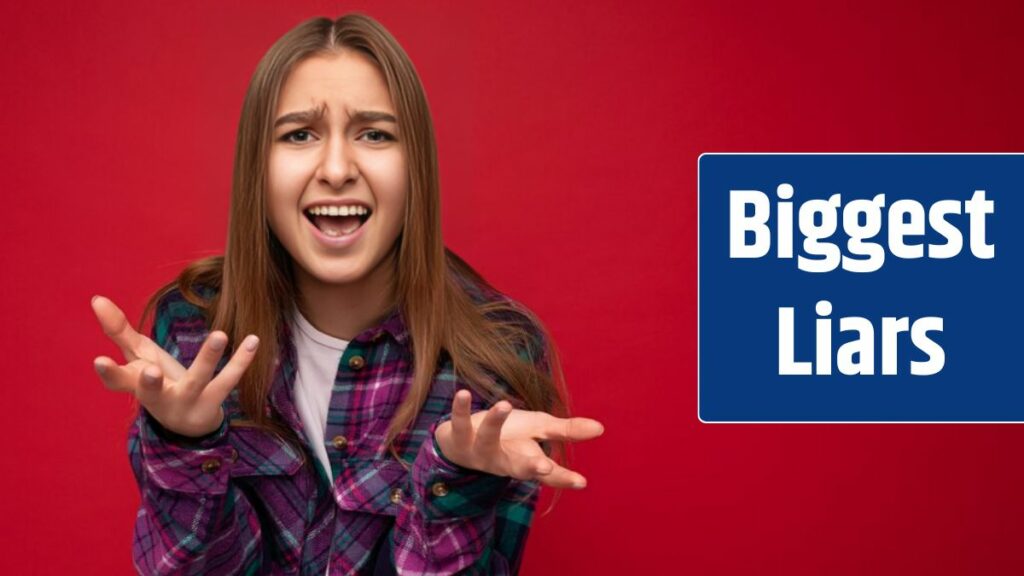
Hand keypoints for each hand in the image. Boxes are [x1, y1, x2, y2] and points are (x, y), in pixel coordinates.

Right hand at [90, 295, 259, 437]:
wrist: (187, 424)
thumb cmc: (157, 383)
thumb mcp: (138, 357)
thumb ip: (119, 330)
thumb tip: (96, 297)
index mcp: (137, 386)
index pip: (117, 381)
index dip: (108, 373)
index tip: (99, 360)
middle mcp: (159, 399)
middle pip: (153, 392)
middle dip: (151, 382)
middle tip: (152, 371)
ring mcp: (187, 402)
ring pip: (198, 381)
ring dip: (207, 359)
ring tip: (219, 334)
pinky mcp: (213, 403)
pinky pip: (229, 381)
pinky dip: (242, 360)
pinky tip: (254, 340)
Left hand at [434, 390, 604, 488]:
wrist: (461, 445)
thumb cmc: (509, 437)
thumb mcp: (539, 430)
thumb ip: (568, 431)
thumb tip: (601, 428)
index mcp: (526, 461)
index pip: (548, 473)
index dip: (563, 478)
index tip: (581, 482)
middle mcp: (504, 461)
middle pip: (519, 466)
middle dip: (531, 467)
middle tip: (544, 467)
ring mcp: (480, 450)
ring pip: (488, 439)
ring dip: (496, 422)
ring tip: (506, 405)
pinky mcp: (458, 437)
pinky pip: (458, 423)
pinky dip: (460, 408)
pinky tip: (463, 393)